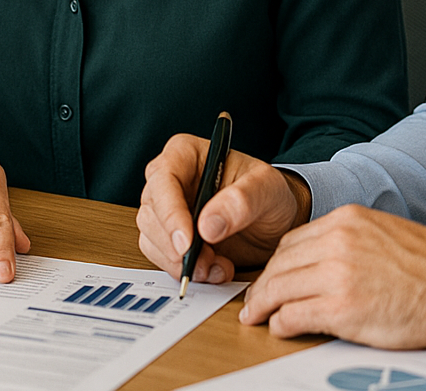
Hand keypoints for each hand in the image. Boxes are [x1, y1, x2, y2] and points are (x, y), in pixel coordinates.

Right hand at [136, 134, 310, 284]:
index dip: (170, 212)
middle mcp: (170, 180)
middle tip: (206, 261)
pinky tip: (215, 270)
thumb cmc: (269, 194)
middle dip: (175, 245)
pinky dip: (186, 271)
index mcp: (186, 153)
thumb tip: (207, 226)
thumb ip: (242, 201)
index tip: (187, 242)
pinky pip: (163, 258)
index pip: (163, 178)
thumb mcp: (268, 189)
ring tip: (217, 266)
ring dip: (181, 262)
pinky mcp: (170, 237)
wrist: (274, 222)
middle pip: (151, 212)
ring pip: (151, 239)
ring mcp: (166, 210)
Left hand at [240, 204, 425, 347]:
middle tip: (253, 302)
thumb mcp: (382, 233)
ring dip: (263, 305)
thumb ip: (348, 240)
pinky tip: (280, 328)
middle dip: (262, 285)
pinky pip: (293, 315)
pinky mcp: (341, 308)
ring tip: (257, 317)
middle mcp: (337, 242)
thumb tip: (320, 259)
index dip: (276, 264)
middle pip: (280, 264)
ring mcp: (337, 274)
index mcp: (346, 221)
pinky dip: (280, 323)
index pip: (292, 242)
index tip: (269, 278)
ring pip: (279, 288)